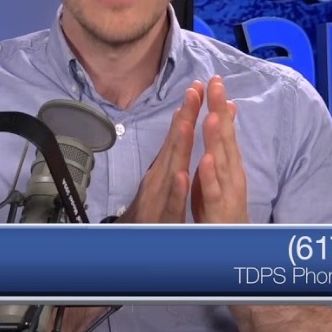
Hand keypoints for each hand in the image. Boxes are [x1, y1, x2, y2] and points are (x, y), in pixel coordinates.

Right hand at [117, 80, 203, 223]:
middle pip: (174, 144)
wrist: (133, 245)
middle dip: (184, 117)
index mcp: (165, 168)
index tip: (198, 86)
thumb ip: (173, 155)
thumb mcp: (164, 180)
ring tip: (187, 122)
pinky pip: (172, 202)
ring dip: (178, 145)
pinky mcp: (163, 217)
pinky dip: (177, 189)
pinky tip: (182, 175)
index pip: (178, 136)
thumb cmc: (150, 211)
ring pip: (171, 168)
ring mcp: (160, 196)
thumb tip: (180, 125)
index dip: (188, 112)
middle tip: (194, 90)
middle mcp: (160, 178)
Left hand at [192, 76, 249, 223]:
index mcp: (228, 164)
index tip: (214, 79)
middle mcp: (231, 174)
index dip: (218, 104)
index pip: (224, 130)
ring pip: (221, 162)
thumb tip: (226, 113)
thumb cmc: (224, 208)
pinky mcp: (218, 210)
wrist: (231, 246)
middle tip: (217, 83)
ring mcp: (226, 191)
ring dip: (217, 138)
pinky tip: (205, 159)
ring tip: (212, 114)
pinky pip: (212, 192)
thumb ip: (224, 145)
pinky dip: (209, 176)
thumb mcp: (223, 173)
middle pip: (225, 138)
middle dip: (220, 110)